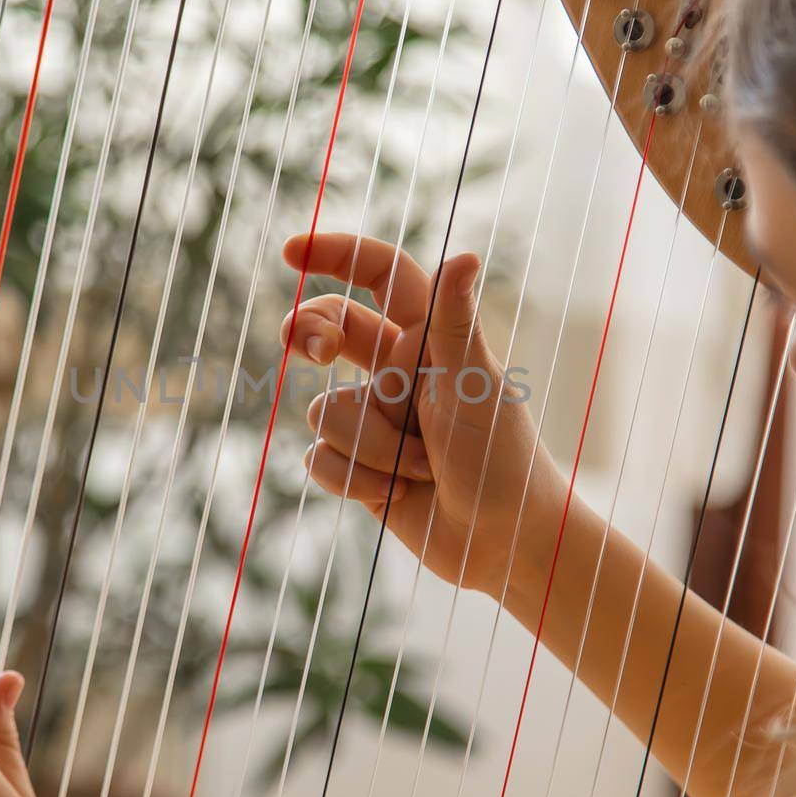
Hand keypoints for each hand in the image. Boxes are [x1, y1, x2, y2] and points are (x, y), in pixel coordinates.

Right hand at [280, 232, 566, 597]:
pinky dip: (354, 479)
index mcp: (429, 339)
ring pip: (323, 410)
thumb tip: (466, 253)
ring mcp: (375, 420)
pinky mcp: (359, 466)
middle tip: (314, 353)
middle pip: (330, 328)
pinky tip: (397, 494)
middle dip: (311, 336)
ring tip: (420, 468)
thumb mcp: (475, 386)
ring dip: (369, 446)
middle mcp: (397, 372)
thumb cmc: (503, 460)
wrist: (504, 544)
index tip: (291, 252)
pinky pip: (319, 458)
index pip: (380, 275)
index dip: (335, 254)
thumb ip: (456, 321)